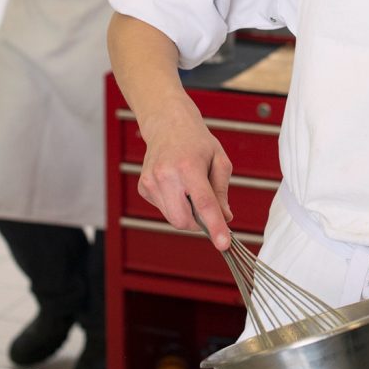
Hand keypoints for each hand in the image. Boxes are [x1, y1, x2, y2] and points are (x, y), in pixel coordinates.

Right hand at [137, 93, 233, 249]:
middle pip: (183, 220)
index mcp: (188, 166)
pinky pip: (164, 209)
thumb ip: (222, 191)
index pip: (203, 204)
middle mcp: (165, 174)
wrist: (168, 124)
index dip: (215, 226)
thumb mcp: (219, 160)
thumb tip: (225, 218)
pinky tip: (178, 186)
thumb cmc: (196, 141)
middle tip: (209, 211)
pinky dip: (175, 206)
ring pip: (173, 218)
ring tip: (191, 188)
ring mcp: (151, 182)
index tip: (223, 243)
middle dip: (200, 223)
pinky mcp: (143, 188)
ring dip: (187, 214)